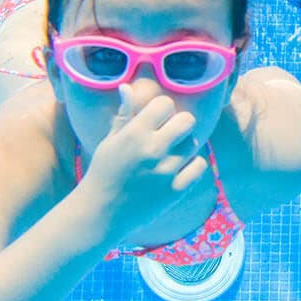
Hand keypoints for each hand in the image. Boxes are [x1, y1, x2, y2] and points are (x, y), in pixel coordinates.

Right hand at [78, 84, 209, 240]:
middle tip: (170, 135)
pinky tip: (180, 168)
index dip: (162, 110)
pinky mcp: (175, 191)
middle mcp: (152, 150)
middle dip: (180, 125)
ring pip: (193, 144)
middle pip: (187, 121)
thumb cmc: (104, 172)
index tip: (156, 120)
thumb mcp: (110, 142)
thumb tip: (126, 87)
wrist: (101, 213)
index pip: (165, 103)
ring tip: (170, 155)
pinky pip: (200, 166)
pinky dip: (193, 166)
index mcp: (134, 133)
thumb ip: (123, 114)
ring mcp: (165, 171)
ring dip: (185, 146)